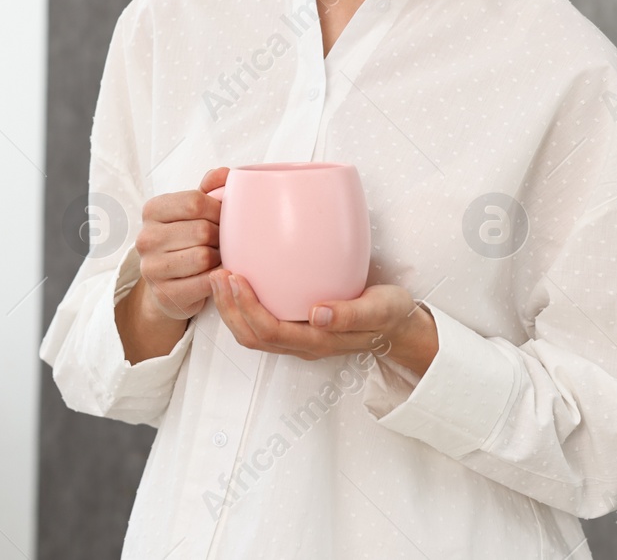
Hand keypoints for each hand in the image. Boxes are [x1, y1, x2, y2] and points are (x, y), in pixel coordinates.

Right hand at [132, 167, 228, 320]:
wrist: (169, 285)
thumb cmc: (185, 242)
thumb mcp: (193, 212)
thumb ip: (209, 189)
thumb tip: (223, 174)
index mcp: (152, 210)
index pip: (195, 202)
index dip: (218, 210)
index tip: (223, 218)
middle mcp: (146, 238)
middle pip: (202, 230)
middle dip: (221, 237)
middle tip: (223, 242)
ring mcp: (151, 267)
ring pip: (203, 257)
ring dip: (219, 258)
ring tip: (218, 257)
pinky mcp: (163, 293)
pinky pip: (204, 282)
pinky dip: (217, 278)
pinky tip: (215, 274)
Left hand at [210, 269, 437, 373]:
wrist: (399, 326)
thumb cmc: (389, 315)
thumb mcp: (380, 310)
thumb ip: (351, 314)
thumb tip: (317, 313)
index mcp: (318, 342)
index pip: (270, 331)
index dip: (246, 308)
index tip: (234, 277)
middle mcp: (302, 344)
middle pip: (252, 336)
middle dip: (229, 308)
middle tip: (217, 272)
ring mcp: (297, 338)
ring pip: (251, 332)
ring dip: (231, 307)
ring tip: (220, 275)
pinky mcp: (296, 326)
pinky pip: (261, 321)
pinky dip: (243, 304)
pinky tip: (240, 278)